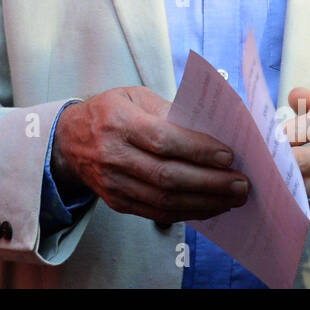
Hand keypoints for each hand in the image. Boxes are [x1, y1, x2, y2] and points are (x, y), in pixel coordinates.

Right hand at [51, 86, 249, 224]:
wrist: (68, 141)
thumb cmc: (108, 113)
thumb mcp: (133, 96)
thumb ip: (168, 111)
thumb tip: (209, 132)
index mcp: (118, 121)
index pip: (162, 140)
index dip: (197, 150)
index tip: (228, 155)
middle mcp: (113, 155)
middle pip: (167, 176)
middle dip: (210, 183)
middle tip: (241, 184)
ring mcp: (114, 183)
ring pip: (165, 200)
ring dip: (205, 202)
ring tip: (233, 198)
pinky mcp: (117, 202)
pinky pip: (158, 212)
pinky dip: (188, 212)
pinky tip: (210, 206)